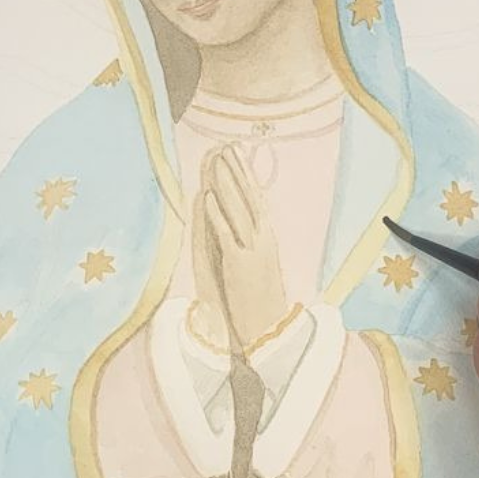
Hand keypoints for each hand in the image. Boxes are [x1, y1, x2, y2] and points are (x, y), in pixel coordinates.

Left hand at [199, 144, 288, 349]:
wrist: (270, 331)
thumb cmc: (263, 301)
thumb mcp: (260, 266)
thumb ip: (251, 243)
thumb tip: (240, 221)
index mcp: (269, 239)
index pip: (257, 200)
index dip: (247, 176)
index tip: (239, 155)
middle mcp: (264, 240)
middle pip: (249, 198)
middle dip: (238, 171)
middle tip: (227, 147)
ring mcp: (252, 251)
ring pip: (238, 210)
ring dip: (227, 184)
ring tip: (218, 162)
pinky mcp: (239, 265)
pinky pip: (226, 234)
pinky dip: (217, 215)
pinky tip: (208, 197)